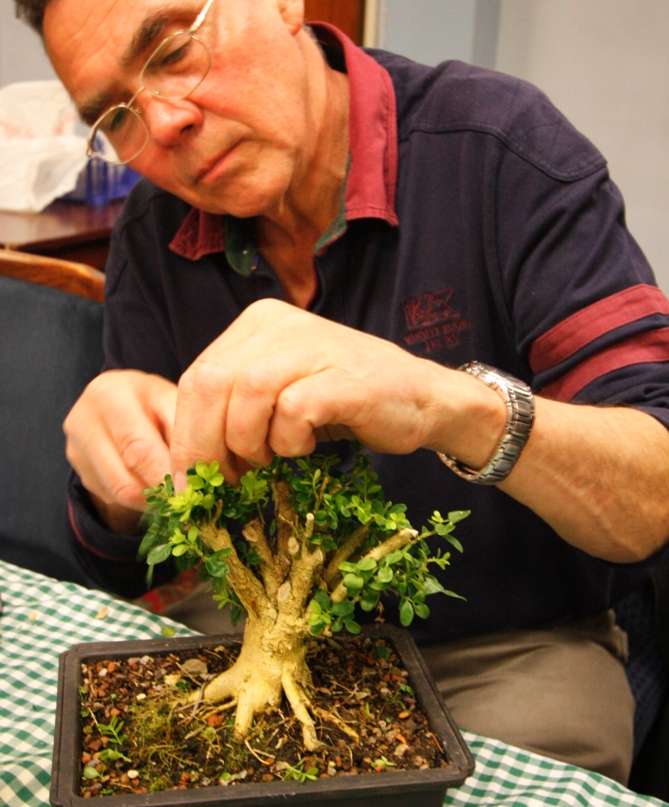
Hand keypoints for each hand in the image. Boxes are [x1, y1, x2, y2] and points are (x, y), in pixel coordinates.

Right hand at [64, 370, 176, 532]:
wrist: (119, 398)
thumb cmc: (154, 400)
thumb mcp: (173, 402)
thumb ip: (183, 433)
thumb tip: (198, 474)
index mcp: (109, 396)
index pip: (139, 449)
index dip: (166, 477)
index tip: (191, 494)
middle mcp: (83, 422)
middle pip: (124, 481)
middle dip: (160, 496)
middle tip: (187, 503)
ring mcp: (75, 450)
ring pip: (119, 495)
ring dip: (150, 502)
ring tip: (175, 494)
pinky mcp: (79, 470)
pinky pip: (112, 498)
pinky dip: (138, 499)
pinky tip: (154, 484)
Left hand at [170, 299, 505, 484]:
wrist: (424, 400)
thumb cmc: (345, 405)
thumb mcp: (278, 399)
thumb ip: (233, 414)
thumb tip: (186, 470)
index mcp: (256, 325)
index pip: (195, 378)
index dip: (187, 435)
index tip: (194, 480)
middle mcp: (279, 324)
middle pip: (209, 383)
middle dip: (206, 445)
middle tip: (223, 483)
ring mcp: (314, 344)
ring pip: (246, 393)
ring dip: (249, 442)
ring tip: (273, 459)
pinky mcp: (344, 375)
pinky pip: (293, 409)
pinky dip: (290, 440)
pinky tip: (307, 446)